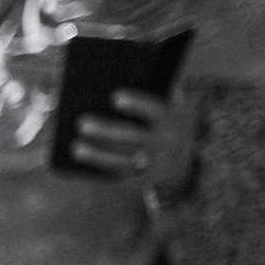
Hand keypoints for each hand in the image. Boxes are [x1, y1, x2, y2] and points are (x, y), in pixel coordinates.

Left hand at [72, 89, 193, 192]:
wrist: (189, 162)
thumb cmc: (171, 126)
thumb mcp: (173, 111)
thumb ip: (153, 99)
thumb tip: (118, 83)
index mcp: (173, 119)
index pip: (155, 110)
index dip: (136, 104)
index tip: (114, 98)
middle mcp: (165, 142)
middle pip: (132, 137)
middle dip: (106, 130)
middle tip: (81, 123)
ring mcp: (155, 164)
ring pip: (123, 161)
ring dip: (97, 155)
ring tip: (75, 148)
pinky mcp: (145, 180)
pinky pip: (120, 178)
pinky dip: (100, 171)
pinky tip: (80, 165)